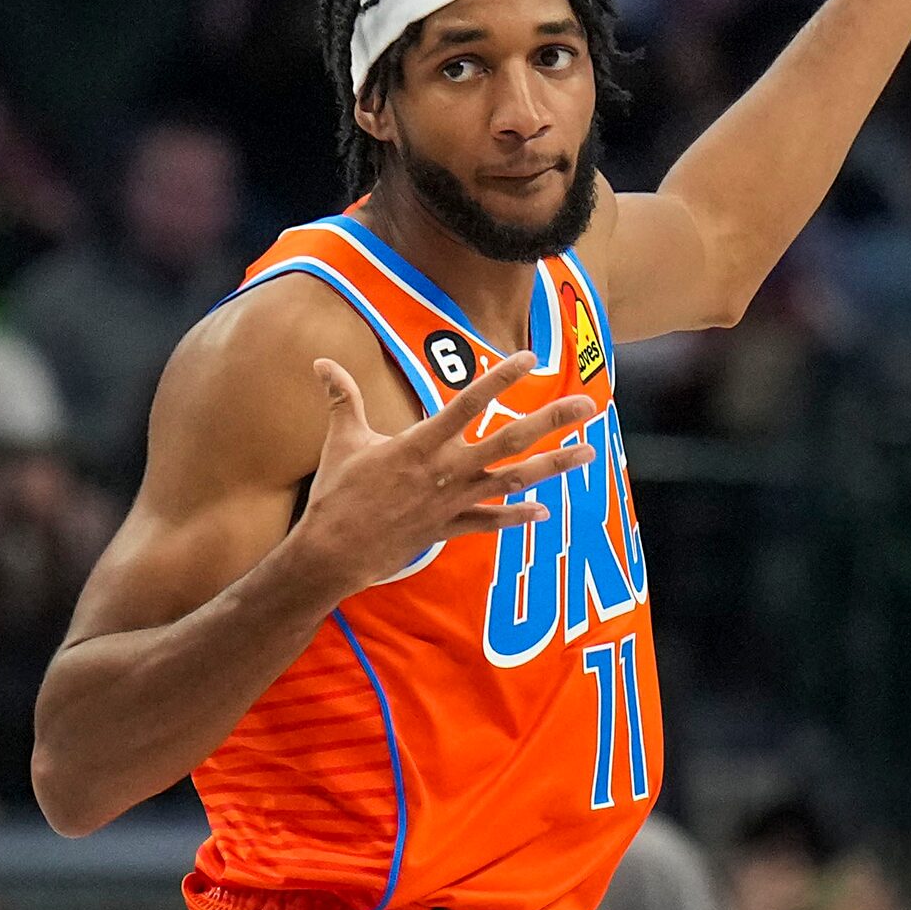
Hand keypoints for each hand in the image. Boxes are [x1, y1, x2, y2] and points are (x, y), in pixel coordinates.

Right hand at [286, 353, 598, 594]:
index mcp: (420, 444)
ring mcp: (452, 502)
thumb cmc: (336, 493)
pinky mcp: (449, 528)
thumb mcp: (340, 440)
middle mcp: (446, 471)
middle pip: (509, 440)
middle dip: (552, 422)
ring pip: (514, 480)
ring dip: (554, 466)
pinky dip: (517, 517)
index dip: (500, 378)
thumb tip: (321, 364)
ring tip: (589, 453)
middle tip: (589, 406)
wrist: (334, 551)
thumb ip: (341, 398)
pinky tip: (543, 511)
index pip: (468, 403)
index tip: (529, 358)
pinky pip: (491, 522)